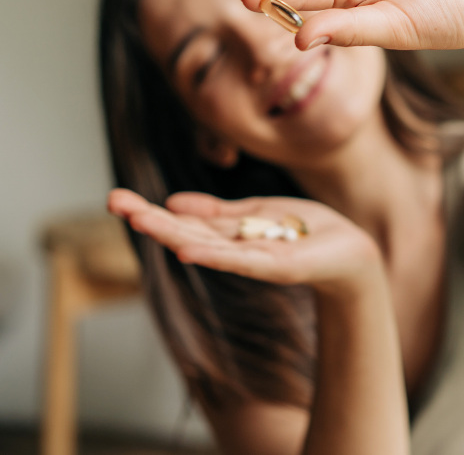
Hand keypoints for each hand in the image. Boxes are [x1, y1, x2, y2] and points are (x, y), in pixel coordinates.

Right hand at [107, 189, 382, 296]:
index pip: (182, 220)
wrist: (351, 252)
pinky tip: (185, 248)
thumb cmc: (307, 232)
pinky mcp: (277, 266)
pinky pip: (239, 260)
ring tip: (138, 219)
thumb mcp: (257, 212)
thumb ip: (218, 211)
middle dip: (149, 217)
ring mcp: (253, 259)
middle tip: (112, 202)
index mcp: (228, 233)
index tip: (116, 198)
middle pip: (184, 231)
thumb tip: (174, 202)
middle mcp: (233, 248)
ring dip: (170, 232)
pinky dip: (212, 254)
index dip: (150, 209)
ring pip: (205, 244)